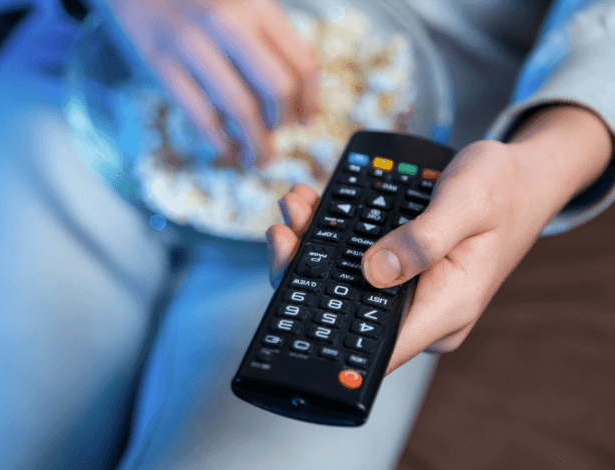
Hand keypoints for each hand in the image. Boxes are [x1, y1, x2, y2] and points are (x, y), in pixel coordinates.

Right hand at [107, 0, 320, 167]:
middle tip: (279, 139)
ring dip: (254, 143)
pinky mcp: (161, 63)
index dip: (309, 101)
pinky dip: (219, 141)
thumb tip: (296, 97)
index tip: (306, 121)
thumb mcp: (241, 3)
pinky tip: (227, 150)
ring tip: (257, 158)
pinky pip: (199, 113)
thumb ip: (269, 39)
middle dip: (282, 124)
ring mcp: (192, 44)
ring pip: (239, 107)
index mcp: (256, 7)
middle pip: (277, 89)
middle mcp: (229, 23)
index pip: (301, 63)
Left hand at [268, 105, 611, 374]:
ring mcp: (410, 294)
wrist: (522, 178)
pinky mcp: (402, 275)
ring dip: (314, 248)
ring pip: (346, 286)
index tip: (290, 296)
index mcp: (445, 310)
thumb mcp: (467, 203)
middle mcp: (423, 312)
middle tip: (284, 230)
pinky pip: (357, 265)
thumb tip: (373, 272)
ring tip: (297, 207)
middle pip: (348, 314)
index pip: (375, 348)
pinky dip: (332, 238)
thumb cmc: (502, 189)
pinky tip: (314, 208)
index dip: (326, 336)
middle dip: (307, 273)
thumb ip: (423, 240)